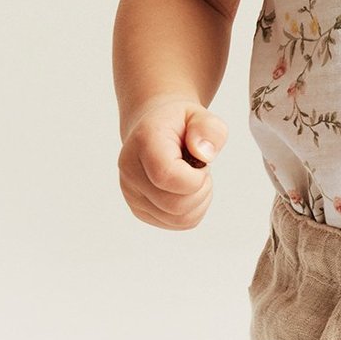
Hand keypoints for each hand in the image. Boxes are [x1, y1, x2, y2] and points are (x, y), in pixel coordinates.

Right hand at [118, 94, 228, 229]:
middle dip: (201, 190)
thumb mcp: (201, 115)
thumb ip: (210, 129)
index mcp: (143, 142)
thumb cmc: (180, 123)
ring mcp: (132, 194)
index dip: (196, 178)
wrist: (156, 129)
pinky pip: (177, 224)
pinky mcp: (140, 210)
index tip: (202, 163)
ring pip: (178, 219)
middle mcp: (130, 171)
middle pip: (175, 205)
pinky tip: (188, 190)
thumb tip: (205, 154)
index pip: (167, 177)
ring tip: (194, 178)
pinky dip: (193, 211)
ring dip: (199, 202)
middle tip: (201, 169)